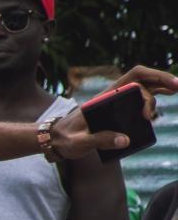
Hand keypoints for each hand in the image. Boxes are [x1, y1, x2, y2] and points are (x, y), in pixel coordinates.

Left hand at [48, 68, 172, 159]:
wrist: (55, 140)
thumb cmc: (65, 139)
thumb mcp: (79, 142)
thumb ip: (99, 140)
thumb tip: (125, 140)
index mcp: (105, 97)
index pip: (133, 77)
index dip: (152, 77)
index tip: (167, 88)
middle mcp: (112, 97)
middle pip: (142, 80)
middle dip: (162, 80)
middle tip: (177, 88)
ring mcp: (115, 104)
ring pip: (142, 89)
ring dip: (159, 88)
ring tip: (175, 90)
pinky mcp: (116, 114)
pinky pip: (137, 102)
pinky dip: (151, 100)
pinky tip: (158, 106)